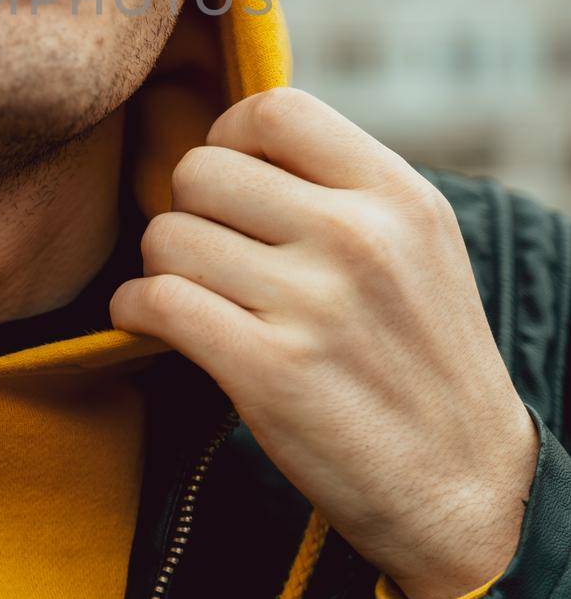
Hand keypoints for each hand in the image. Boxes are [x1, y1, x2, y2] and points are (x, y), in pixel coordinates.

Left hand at [109, 86, 538, 598]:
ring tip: (195, 296)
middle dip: (188, 210)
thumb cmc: (422, 357)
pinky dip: (134, 312)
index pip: (274, 109)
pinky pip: (153, 302)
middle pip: (201, 170)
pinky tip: (154, 325)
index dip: (229, 137)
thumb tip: (231, 138)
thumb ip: (340, 184)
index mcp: (397, 195)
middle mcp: (357, 238)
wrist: (464, 489)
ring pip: (167, 236)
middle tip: (209, 253)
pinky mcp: (267, 372)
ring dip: (163, 267)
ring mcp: (313, 304)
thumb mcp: (416, 244)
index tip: (229, 183)